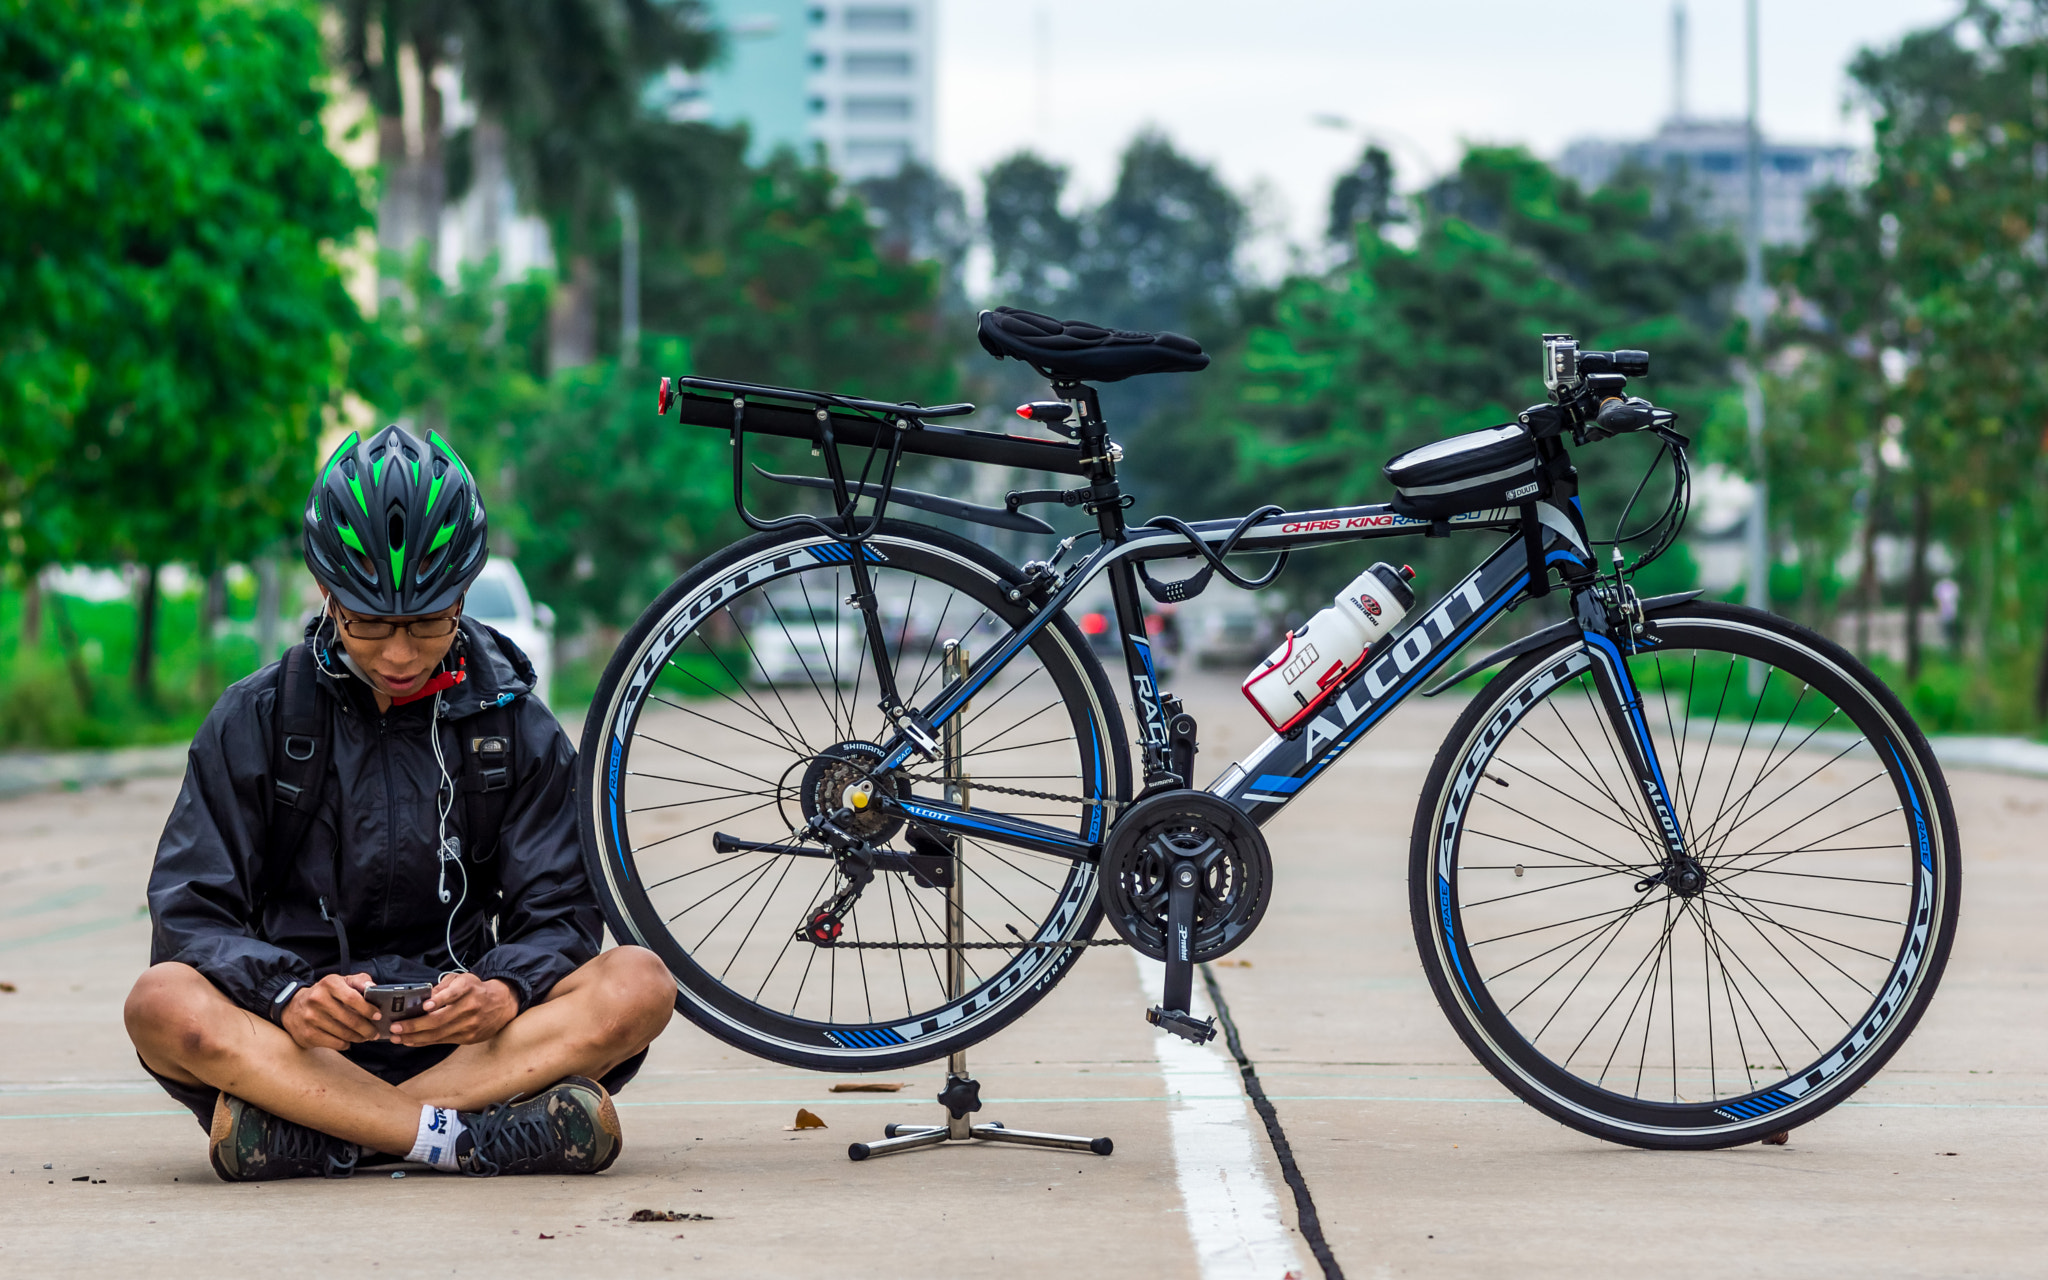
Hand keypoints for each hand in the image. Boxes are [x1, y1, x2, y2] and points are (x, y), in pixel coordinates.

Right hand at [282, 973, 378, 1049]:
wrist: (293, 1007)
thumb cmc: (325, 994)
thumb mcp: (340, 982)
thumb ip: (359, 981)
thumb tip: (373, 987)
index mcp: (329, 984)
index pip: (353, 998)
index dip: (368, 1009)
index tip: (378, 1016)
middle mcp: (318, 999)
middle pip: (351, 1020)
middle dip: (368, 1029)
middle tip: (375, 1033)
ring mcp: (311, 1018)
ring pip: (344, 1034)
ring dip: (359, 1038)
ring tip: (365, 1037)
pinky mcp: (308, 1034)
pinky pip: (335, 1043)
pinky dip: (346, 1044)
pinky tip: (349, 1041)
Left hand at [389, 973, 516, 1046]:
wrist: (502, 1004)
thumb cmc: (476, 990)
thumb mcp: (463, 980)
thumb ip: (444, 987)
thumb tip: (423, 997)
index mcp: (468, 988)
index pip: (454, 994)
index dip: (439, 1000)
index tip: (425, 1005)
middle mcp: (471, 1007)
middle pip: (439, 1019)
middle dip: (414, 1025)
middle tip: (395, 1026)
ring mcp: (470, 1025)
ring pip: (438, 1034)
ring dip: (415, 1037)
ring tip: (397, 1037)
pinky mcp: (469, 1037)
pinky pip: (442, 1041)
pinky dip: (424, 1042)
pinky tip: (411, 1041)